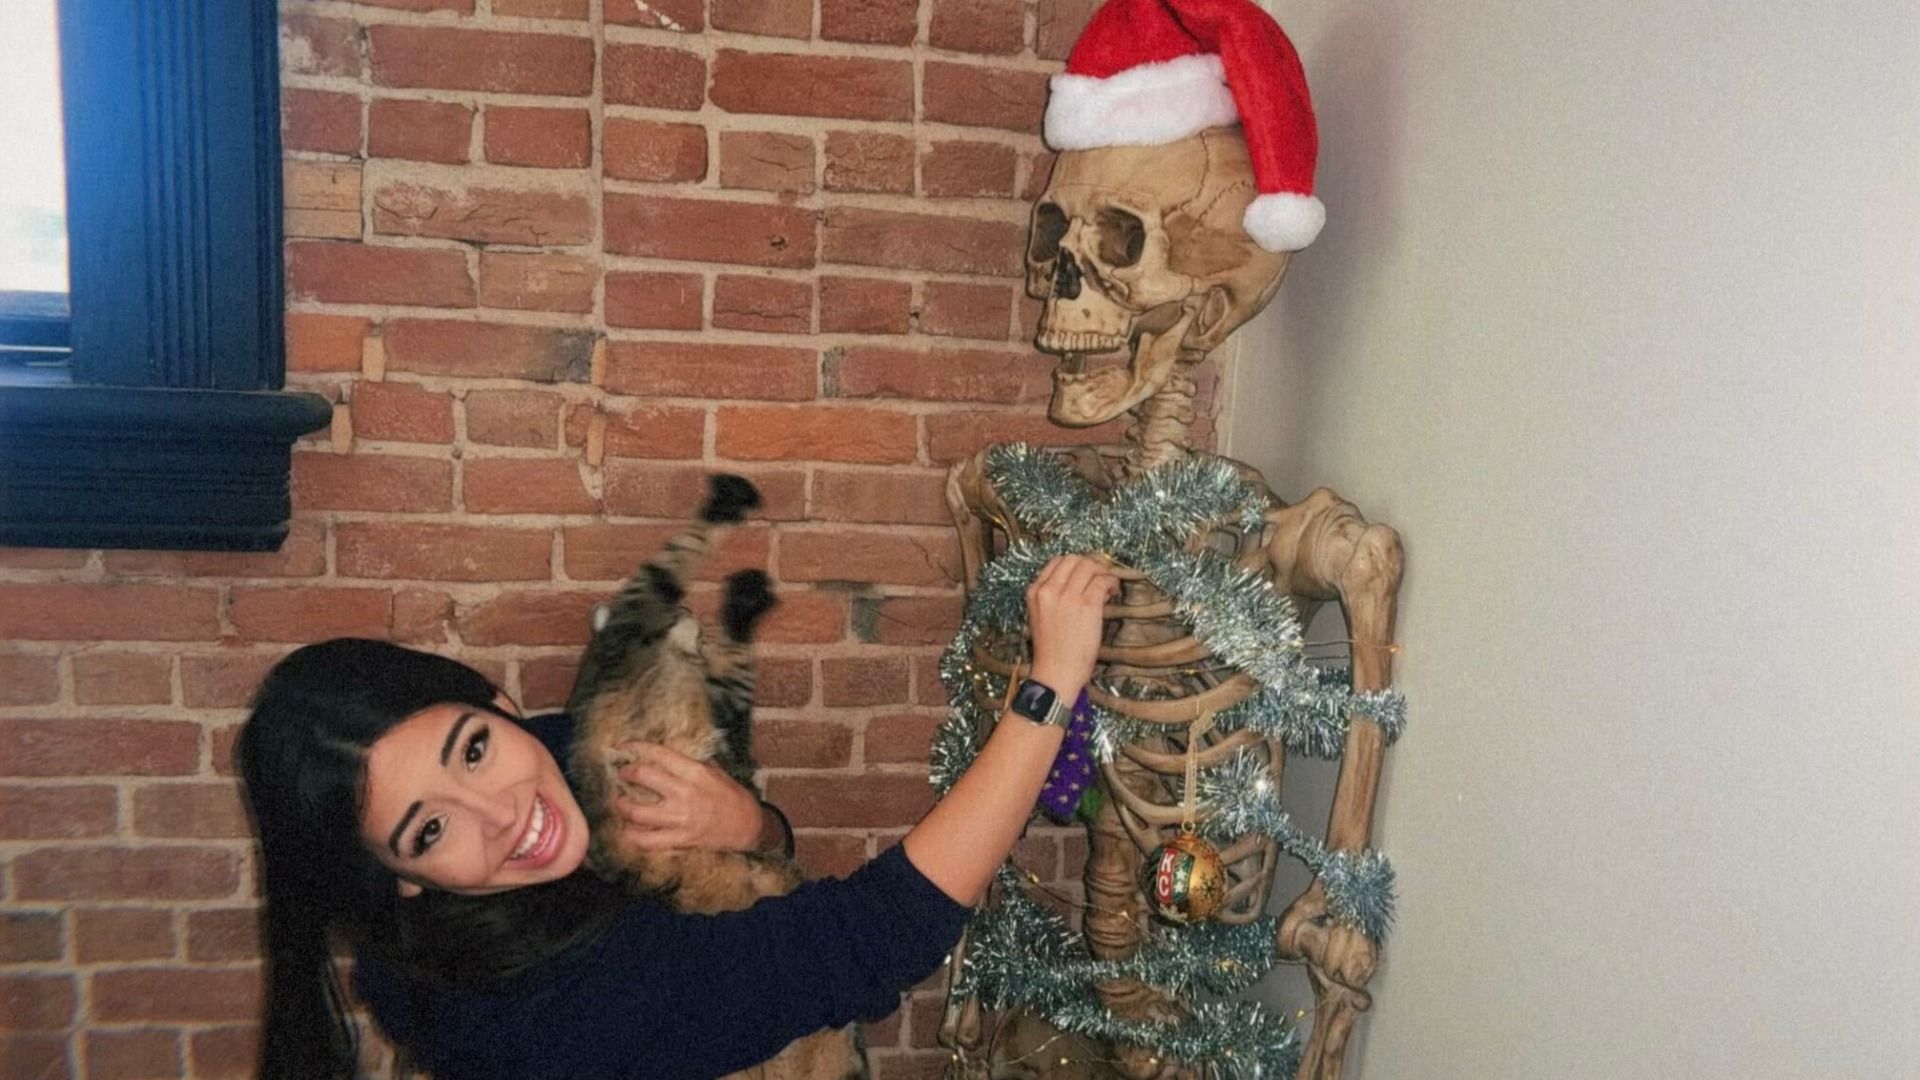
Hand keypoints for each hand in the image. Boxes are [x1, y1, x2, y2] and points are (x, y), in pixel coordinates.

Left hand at [612, 743, 763, 852]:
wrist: (748, 826)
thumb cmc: (732, 796)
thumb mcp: (716, 772)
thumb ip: (692, 763)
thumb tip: (668, 754)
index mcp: (695, 772)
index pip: (658, 754)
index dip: (636, 747)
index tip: (624, 746)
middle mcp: (685, 792)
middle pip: (643, 777)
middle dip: (627, 773)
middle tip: (622, 774)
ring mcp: (681, 818)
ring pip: (638, 812)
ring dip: (623, 806)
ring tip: (620, 803)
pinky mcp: (681, 839)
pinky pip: (648, 841)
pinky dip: (633, 837)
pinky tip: (627, 832)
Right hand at [1024, 553, 1118, 699]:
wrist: (1056, 673)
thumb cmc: (1051, 651)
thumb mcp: (1041, 617)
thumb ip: (1053, 597)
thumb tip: (1080, 583)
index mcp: (1035, 592)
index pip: (1056, 562)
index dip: (1076, 564)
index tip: (1086, 573)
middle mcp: (1049, 590)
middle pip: (1074, 559)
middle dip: (1090, 564)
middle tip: (1100, 576)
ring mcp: (1067, 597)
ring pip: (1089, 566)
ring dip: (1103, 572)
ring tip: (1108, 586)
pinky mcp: (1086, 605)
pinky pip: (1102, 581)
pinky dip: (1111, 582)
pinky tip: (1112, 592)